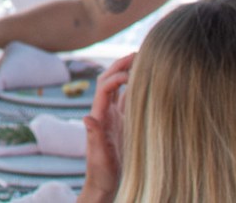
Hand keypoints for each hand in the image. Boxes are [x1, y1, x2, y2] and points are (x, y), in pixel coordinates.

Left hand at [79, 53, 133, 202]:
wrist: (104, 184)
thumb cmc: (101, 171)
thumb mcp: (99, 155)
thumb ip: (94, 136)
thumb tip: (86, 117)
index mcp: (99, 115)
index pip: (104, 88)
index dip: (115, 77)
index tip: (130, 73)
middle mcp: (105, 112)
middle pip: (110, 80)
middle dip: (121, 65)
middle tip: (138, 52)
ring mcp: (114, 116)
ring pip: (120, 87)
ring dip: (129, 72)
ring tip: (144, 59)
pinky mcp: (123, 123)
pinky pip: (129, 100)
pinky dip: (137, 88)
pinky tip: (149, 82)